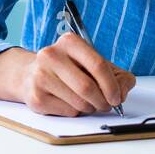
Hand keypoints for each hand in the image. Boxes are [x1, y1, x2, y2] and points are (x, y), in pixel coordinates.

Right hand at [19, 32, 135, 116]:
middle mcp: (51, 55)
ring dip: (90, 107)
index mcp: (69, 42)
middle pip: (87, 87)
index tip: (117, 97)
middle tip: (106, 105)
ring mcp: (41, 76)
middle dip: (102, 101)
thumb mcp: (95, 64)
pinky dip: (75, 112)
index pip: (98, 65)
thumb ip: (118, 76)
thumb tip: (123, 92)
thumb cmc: (69, 68)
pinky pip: (67, 112)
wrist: (31, 74)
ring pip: (78, 102)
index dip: (112, 85)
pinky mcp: (35, 97)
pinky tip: (70, 102)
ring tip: (87, 102)